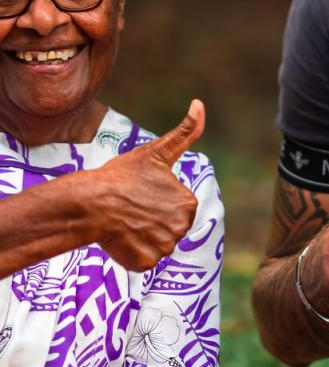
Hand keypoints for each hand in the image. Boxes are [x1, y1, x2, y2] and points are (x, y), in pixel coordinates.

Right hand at [87, 100, 203, 270]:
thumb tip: (200, 103)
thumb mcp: (157, 151)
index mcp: (188, 203)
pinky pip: (143, 259)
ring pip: (156, 243)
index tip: (142, 193)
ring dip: (142, 236)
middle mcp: (181, 227)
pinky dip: (132, 252)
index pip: (177, 207)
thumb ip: (186, 132)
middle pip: (169, 227)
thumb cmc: (122, 175)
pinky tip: (121, 237)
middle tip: (132, 208)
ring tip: (126, 222)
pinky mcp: (146, 263)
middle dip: (153, 220)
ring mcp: (164, 247)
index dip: (158, 201)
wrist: (91, 202)